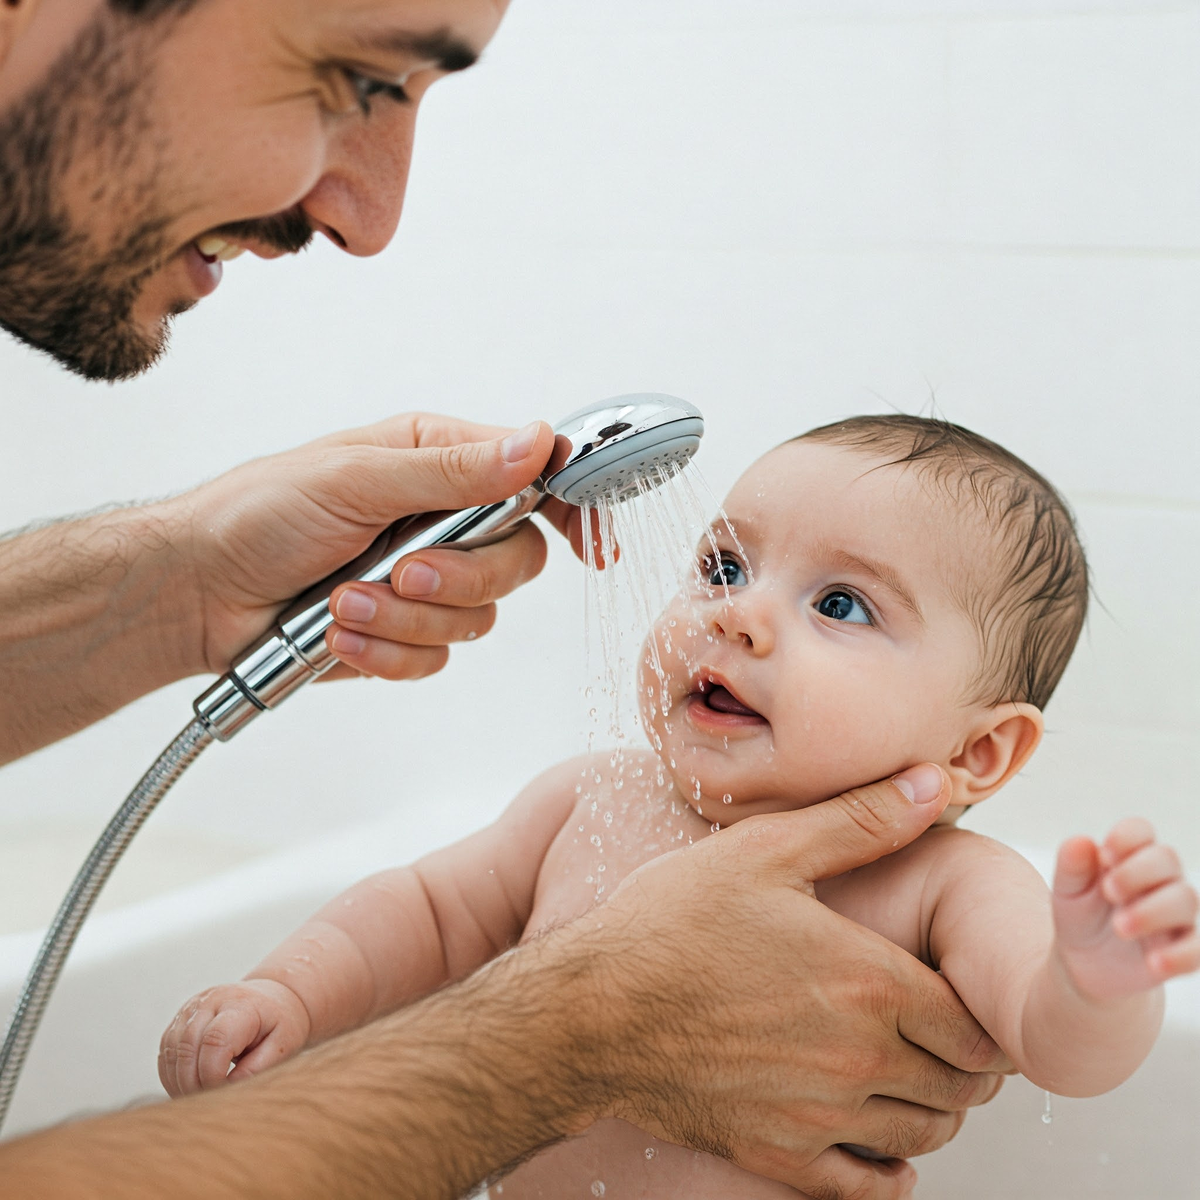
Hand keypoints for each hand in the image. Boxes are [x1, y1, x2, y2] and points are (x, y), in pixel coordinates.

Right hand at [158, 980, 311, 1096]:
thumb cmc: (280, 1023)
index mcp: (240, 1004)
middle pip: (187, 1047)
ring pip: (171, 1051)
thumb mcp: (283, 1044)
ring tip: (200, 1099)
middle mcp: (210, 1001)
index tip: (223, 1095)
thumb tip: (227, 1090)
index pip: (215, 1040)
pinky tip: (189, 1087)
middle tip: (208, 1106)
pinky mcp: (179, 1020)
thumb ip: (258, 1067)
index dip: (213, 1075)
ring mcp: (190, 1009)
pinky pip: (165, 1053)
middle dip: (193, 1084)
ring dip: (180, 1082)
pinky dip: (173, 1076)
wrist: (272, 998)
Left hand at [170, 413, 584, 680]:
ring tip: (342, 602)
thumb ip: (452, 470)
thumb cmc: (258, 513)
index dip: (572, 508)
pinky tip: (338, 634)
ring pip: (476, 618)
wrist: (197, 593)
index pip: (532, 478)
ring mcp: (425, 582)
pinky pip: (434, 659)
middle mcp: (441, 521)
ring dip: (405, 618)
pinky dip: (385, 652)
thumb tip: (536, 444)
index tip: (592, 545)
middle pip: (518, 560)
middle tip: (402, 571)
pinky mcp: (402, 635)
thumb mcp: (356, 476)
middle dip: (459, 576)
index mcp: (436, 462)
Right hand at [576, 763, 1006, 1199]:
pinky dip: (891, 1174)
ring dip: (936, 1106)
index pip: (975, 1022)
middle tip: (951, 1035)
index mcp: (867, 983)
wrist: (592, 1009)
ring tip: (918, 1075)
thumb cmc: (670, 923)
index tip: (970, 994)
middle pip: (961, 1082)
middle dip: (967, 1059)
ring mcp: (819, 1115)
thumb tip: (931, 782)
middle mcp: (858, 1059)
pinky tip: (885, 1149)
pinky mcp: (778, 1153)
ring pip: (925, 1132)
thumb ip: (858, 821)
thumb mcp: (765, 850)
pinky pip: (865, 1187)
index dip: (983, 1011)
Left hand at [1053, 818, 1199, 1001]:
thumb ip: (1072, 866)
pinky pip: (1197, 949)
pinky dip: (1179, 955)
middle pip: (1167, 859)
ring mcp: (1175, 914)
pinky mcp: (1184, 949)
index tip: (1105, 856)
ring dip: (1152, 912)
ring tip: (1120, 927)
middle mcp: (1159, 879)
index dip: (1127, 838)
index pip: (1140, 831)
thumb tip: (1081, 841)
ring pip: (1185, 899)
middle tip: (1109, 892)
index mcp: (1129, 856)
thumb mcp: (1068, 891)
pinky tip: (1154, 962)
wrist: (1085, 962)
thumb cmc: (1081, 914)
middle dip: (1138, 872)